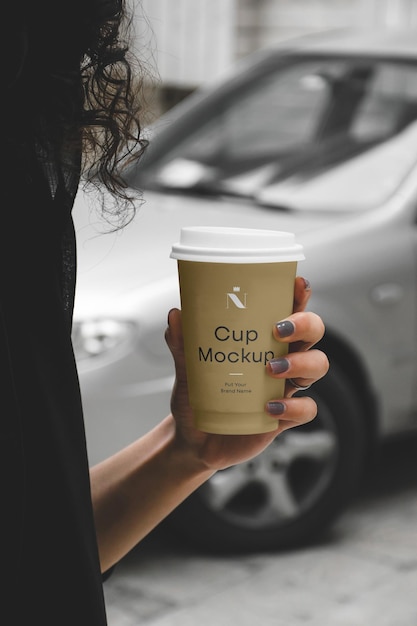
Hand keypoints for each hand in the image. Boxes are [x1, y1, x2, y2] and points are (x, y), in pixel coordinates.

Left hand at [165, 277, 328, 471]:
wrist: (193, 440)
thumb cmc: (197, 398)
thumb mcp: (187, 369)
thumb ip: (182, 343)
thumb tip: (176, 315)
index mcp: (262, 340)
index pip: (288, 310)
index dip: (299, 296)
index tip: (297, 284)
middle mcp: (281, 359)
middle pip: (313, 333)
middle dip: (305, 325)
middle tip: (278, 330)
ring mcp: (286, 388)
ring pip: (318, 365)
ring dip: (301, 363)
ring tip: (270, 369)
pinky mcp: (285, 417)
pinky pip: (307, 409)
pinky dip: (293, 407)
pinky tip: (269, 407)